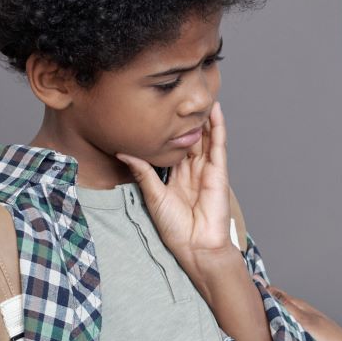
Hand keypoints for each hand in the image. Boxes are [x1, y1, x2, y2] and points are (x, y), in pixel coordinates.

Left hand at [118, 102, 238, 267]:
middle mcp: (192, 171)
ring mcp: (207, 170)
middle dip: (186, 118)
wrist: (196, 246)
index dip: (169, 129)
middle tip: (180, 95)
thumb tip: (123, 151)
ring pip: (205, 137)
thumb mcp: (153, 195)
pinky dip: (217, 127)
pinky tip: (215, 109)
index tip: (160, 110)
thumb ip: (143, 171)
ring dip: (203, 116)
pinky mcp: (218, 173)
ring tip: (200, 94)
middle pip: (190, 138)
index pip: (173, 147)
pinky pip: (218, 145)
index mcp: (176, 177)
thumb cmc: (176, 228)